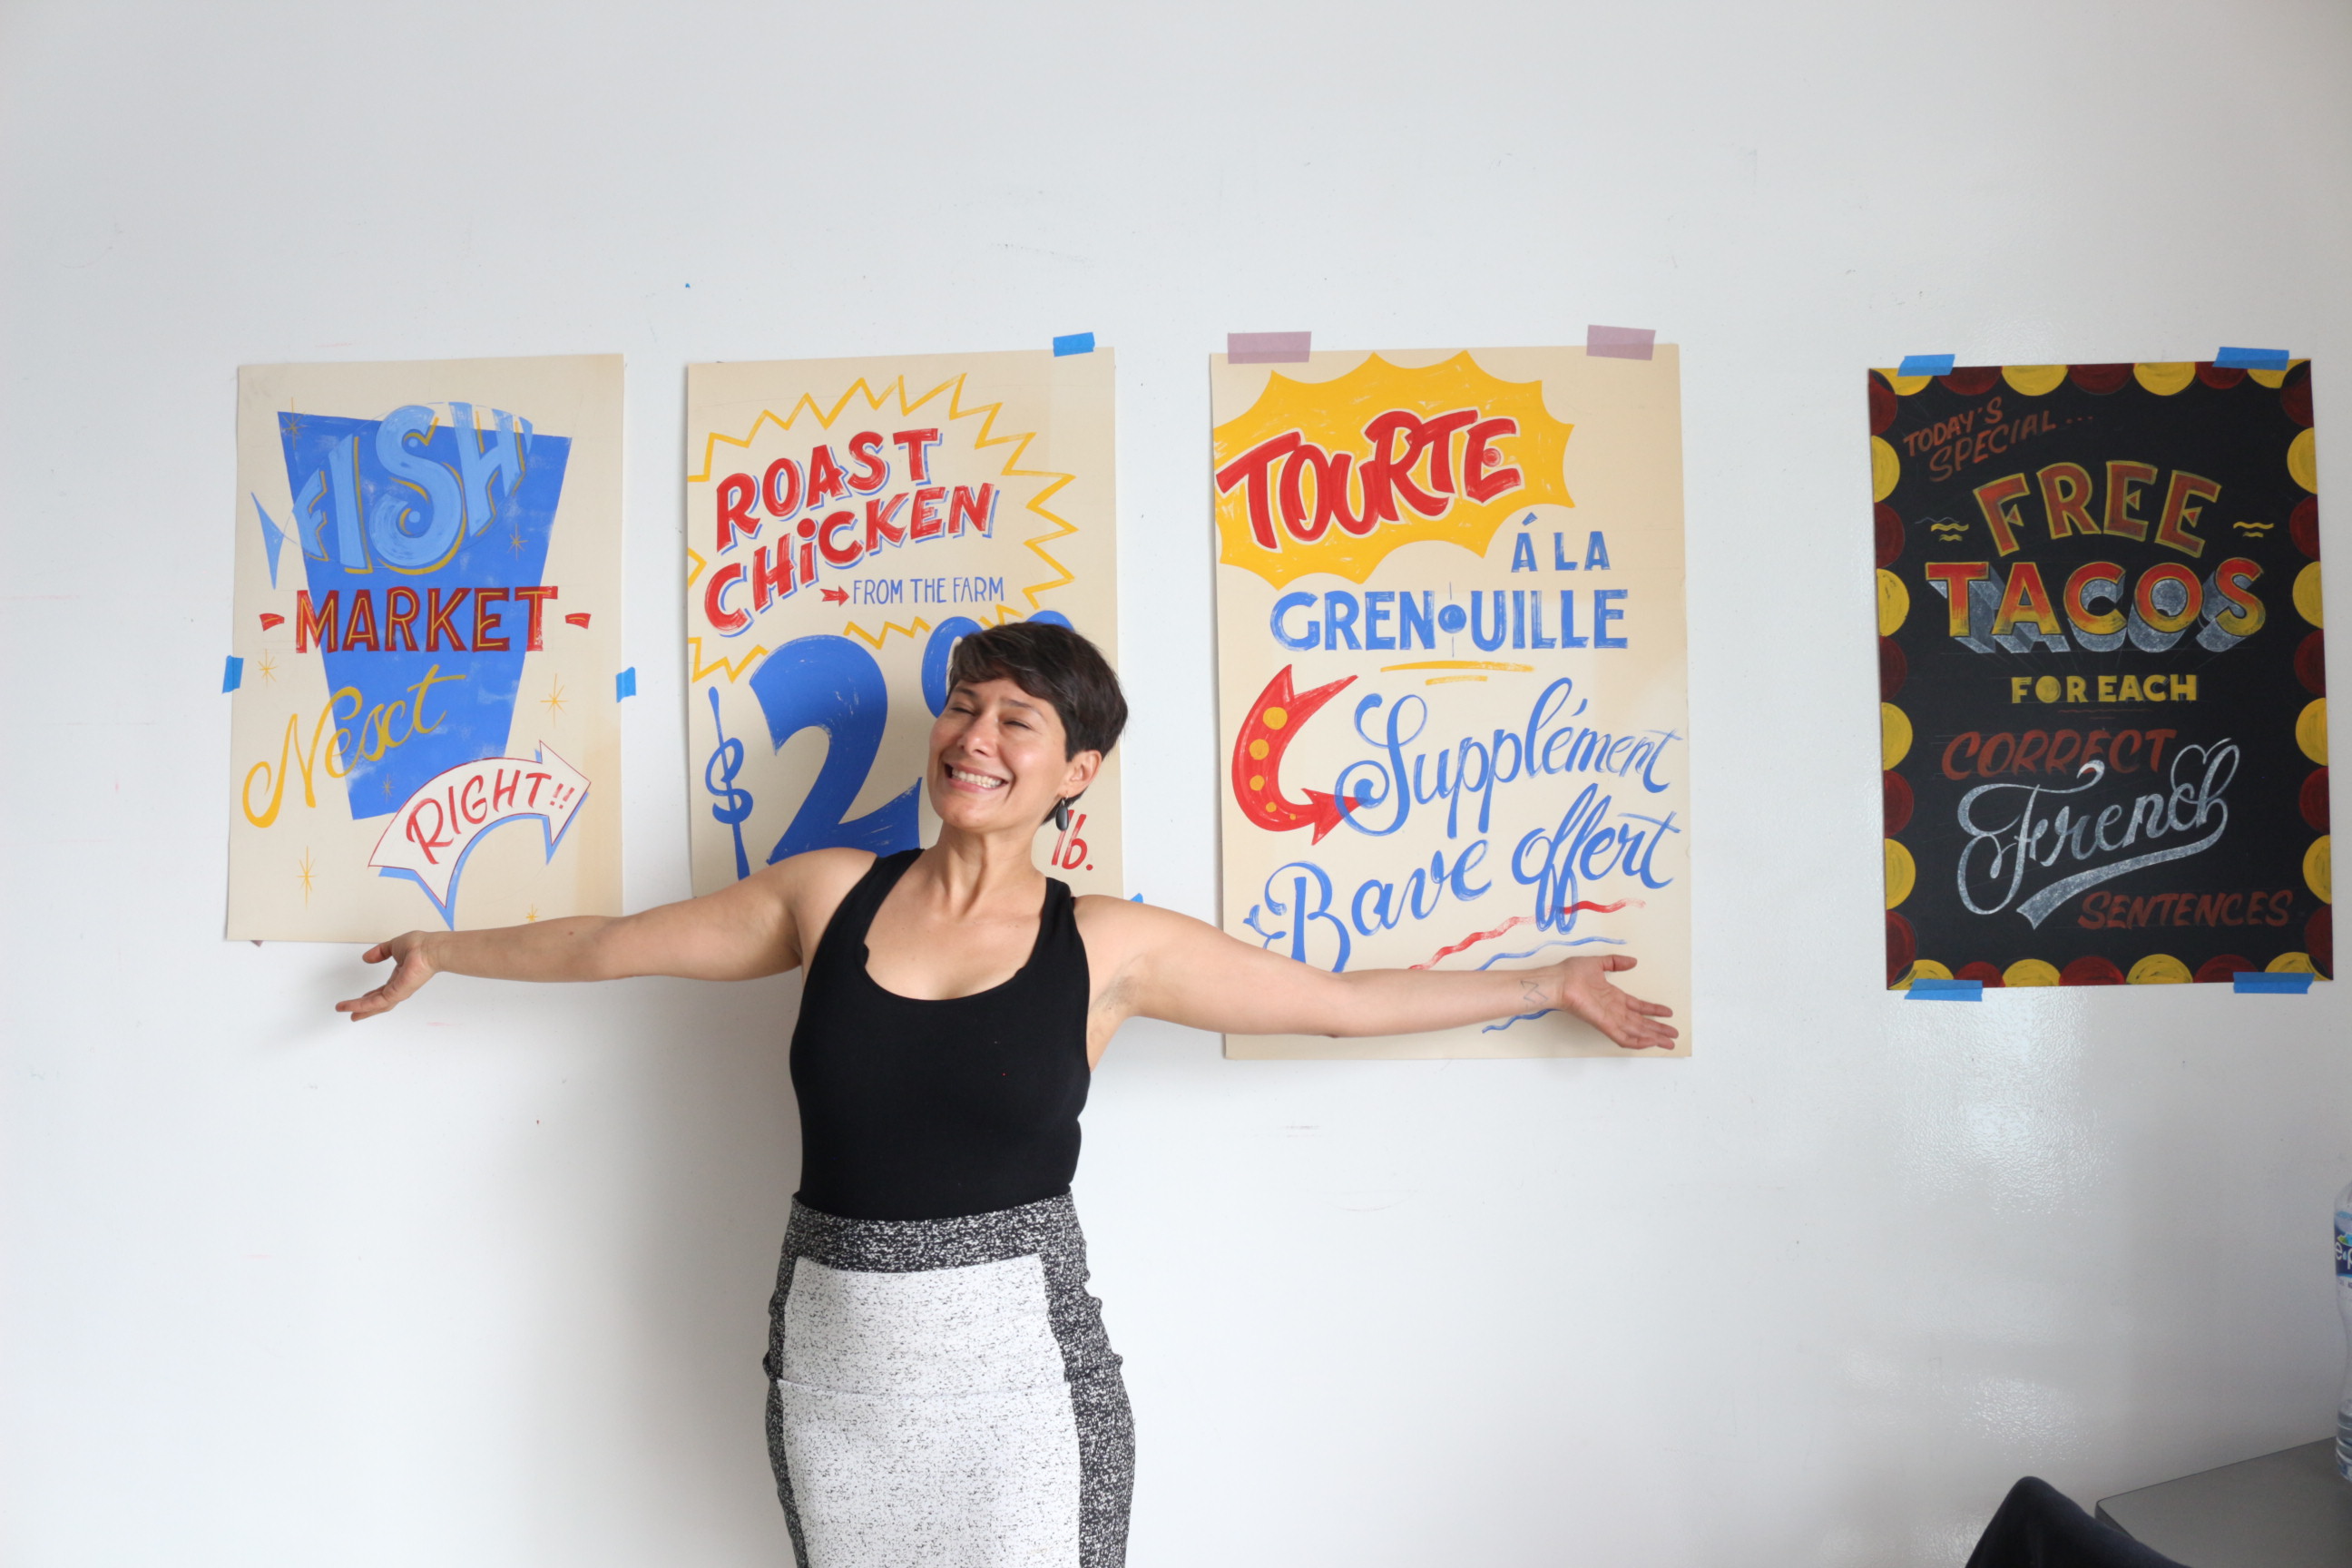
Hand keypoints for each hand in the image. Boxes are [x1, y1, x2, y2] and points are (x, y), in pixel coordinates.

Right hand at [336, 932, 438, 1020]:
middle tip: (352, 1014)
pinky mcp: (397, 993)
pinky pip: (376, 1002)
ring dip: (359, 1008)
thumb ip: (380, 952)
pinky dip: (361, 1005)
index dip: (371, 995)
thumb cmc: (420, 946)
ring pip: (375, 1005)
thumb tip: (366, 958)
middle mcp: (400, 986)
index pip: (383, 990)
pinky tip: (350, 1007)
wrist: (429, 949)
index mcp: (400, 976)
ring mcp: (399, 991)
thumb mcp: (394, 946)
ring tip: (346, 1012)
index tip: (362, 997)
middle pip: (379, 1002)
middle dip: (365, 1008)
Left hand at [1549, 955, 1677, 1050]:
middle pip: (1641, 1022)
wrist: (1558, 981)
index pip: (1638, 1007)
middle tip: (1674, 1034)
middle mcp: (1613, 1010)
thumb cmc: (1571, 972)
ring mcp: (1609, 1018)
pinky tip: (1651, 1042)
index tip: (1668, 1012)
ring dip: (1653, 1037)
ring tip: (1669, 1042)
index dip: (1653, 1010)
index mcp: (1613, 997)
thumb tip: (1632, 961)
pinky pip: (1623, 1037)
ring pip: (1636, 1032)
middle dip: (1658, 1028)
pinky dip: (1637, 1041)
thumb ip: (1616, 962)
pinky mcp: (1603, 1024)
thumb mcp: (1598, 962)